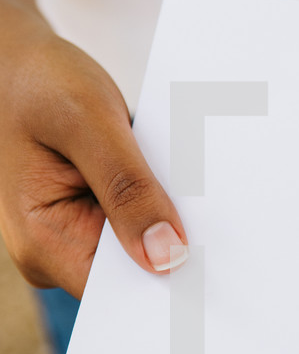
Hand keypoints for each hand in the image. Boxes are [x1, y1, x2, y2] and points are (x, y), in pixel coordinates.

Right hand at [0, 6, 187, 298]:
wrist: (12, 60)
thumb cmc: (39, 82)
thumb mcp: (87, 122)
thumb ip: (126, 188)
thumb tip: (167, 257)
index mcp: (43, 241)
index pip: (119, 293)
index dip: (169, 284)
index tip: (214, 272)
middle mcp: (55, 250)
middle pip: (133, 273)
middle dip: (175, 248)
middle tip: (223, 224)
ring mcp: (73, 235)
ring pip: (142, 247)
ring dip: (172, 221)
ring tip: (201, 194)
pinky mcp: (91, 217)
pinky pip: (138, 223)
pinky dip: (162, 204)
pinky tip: (183, 185)